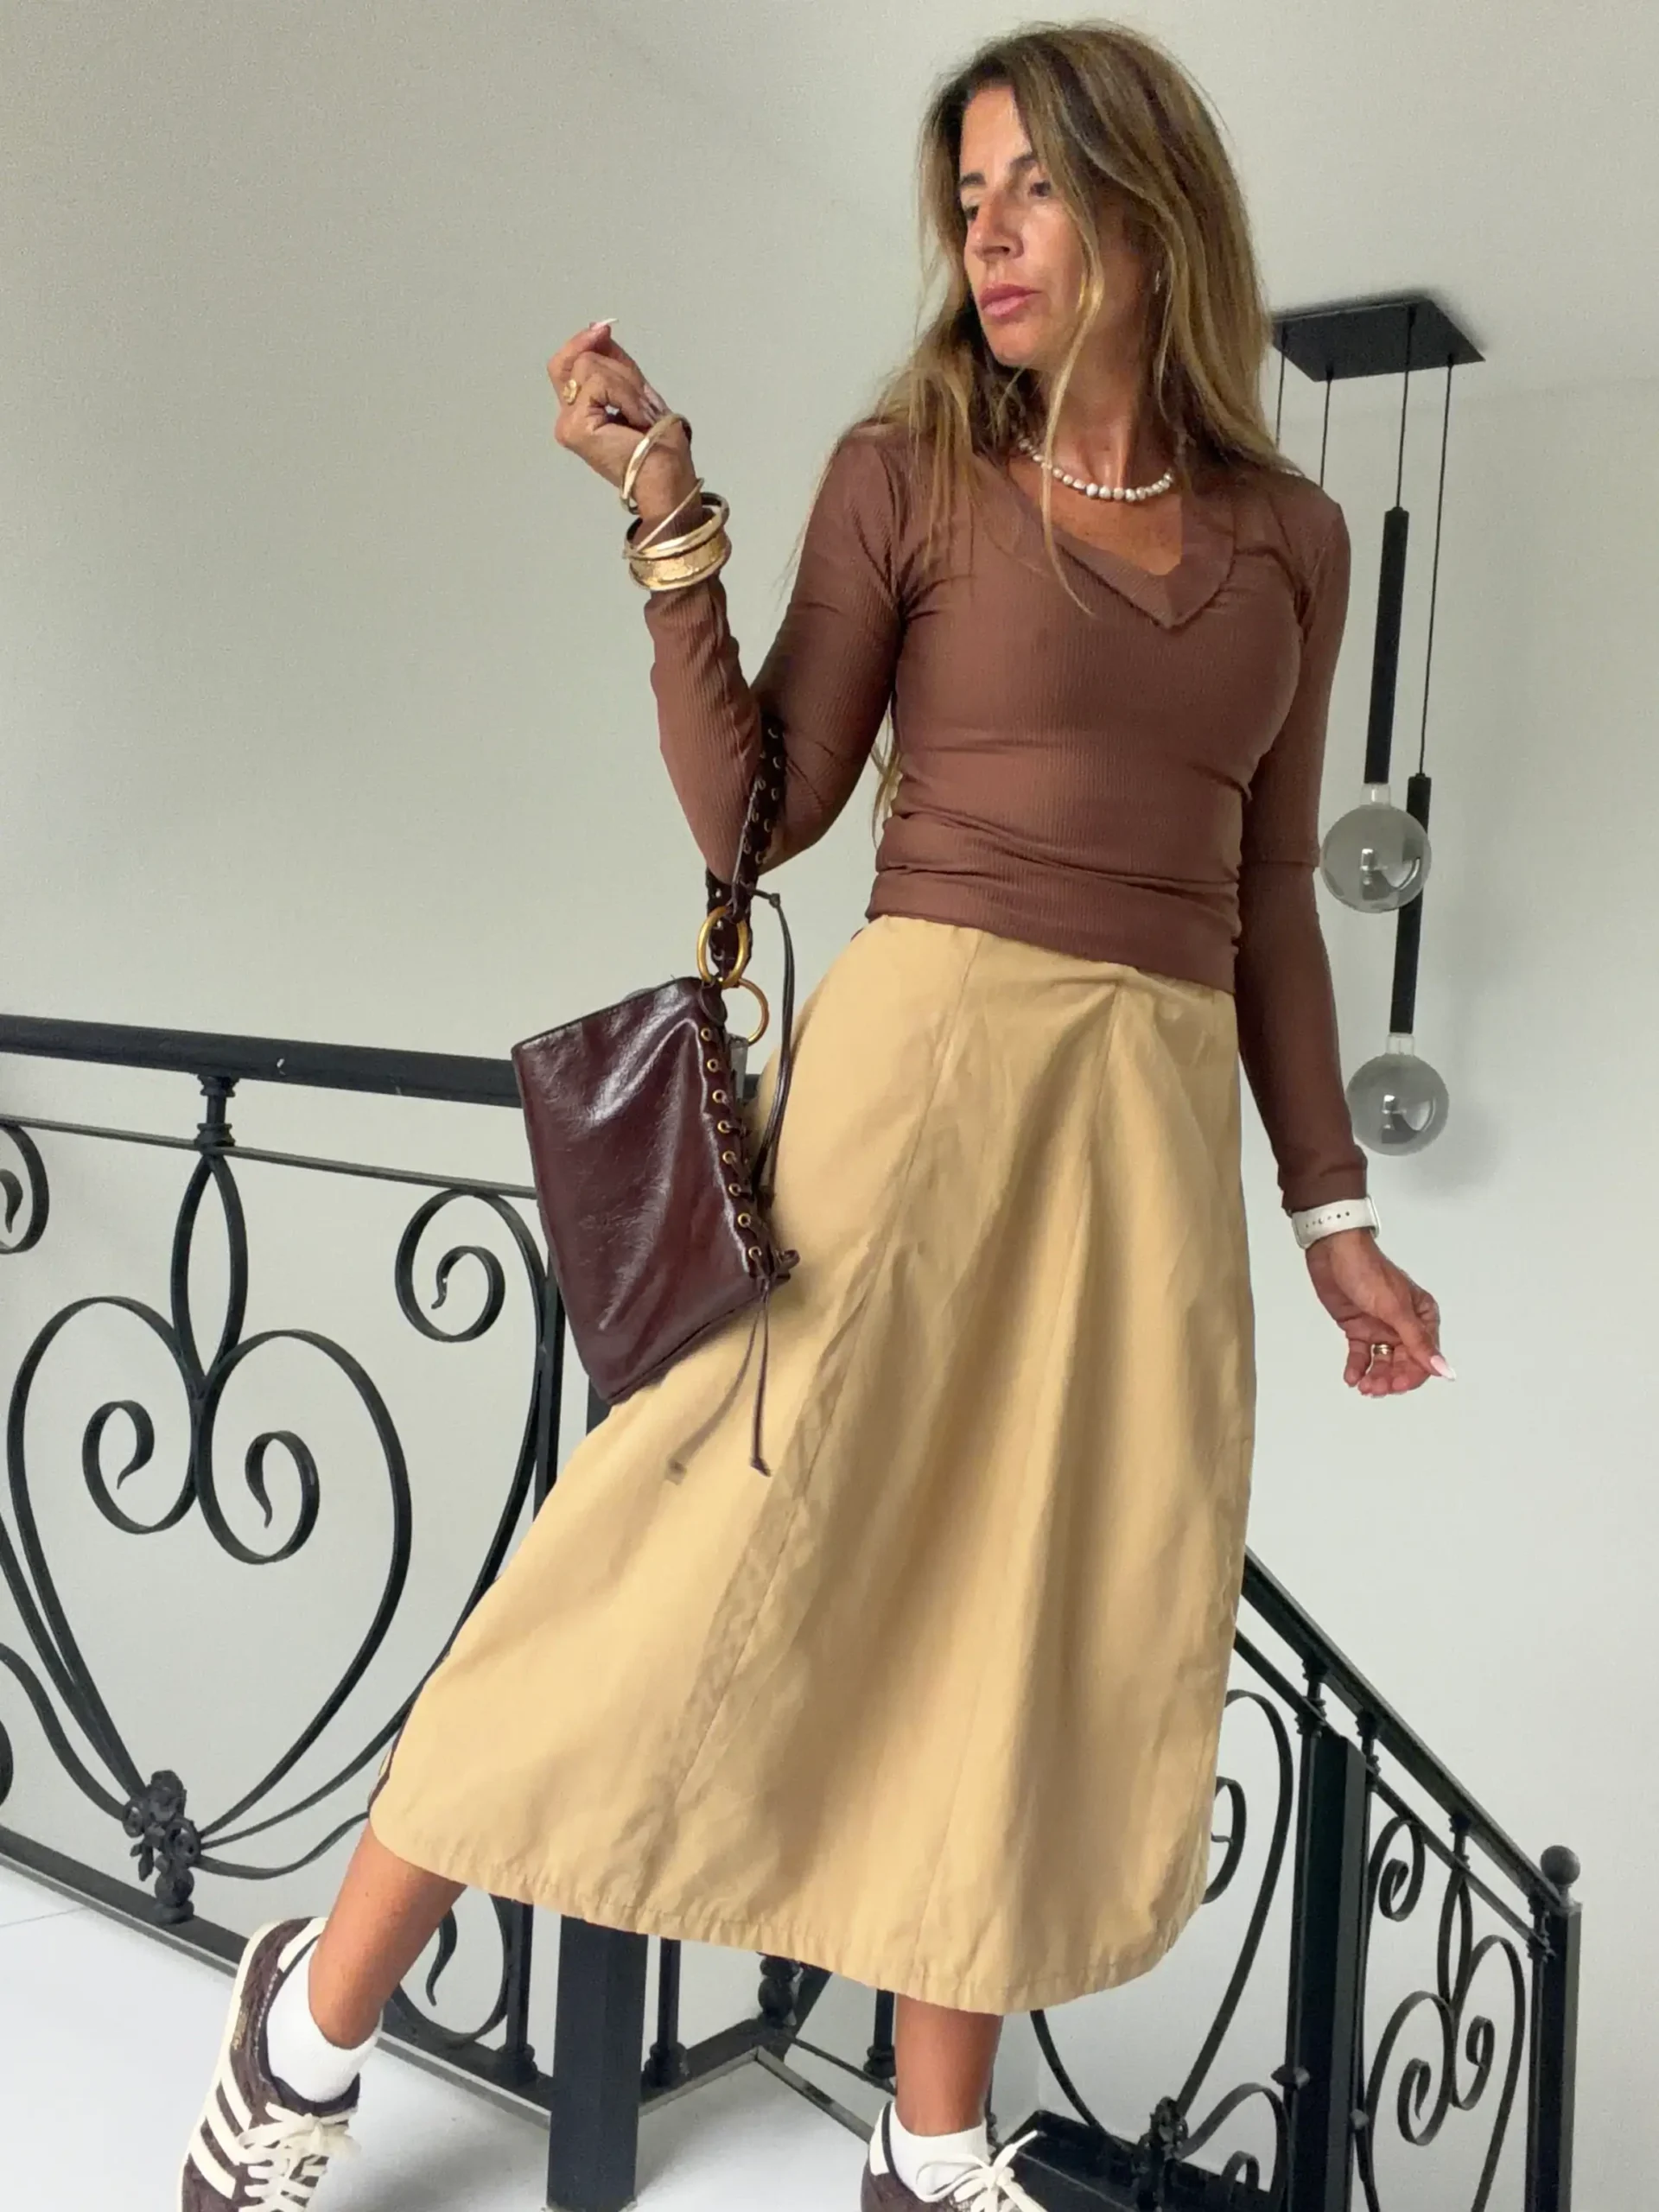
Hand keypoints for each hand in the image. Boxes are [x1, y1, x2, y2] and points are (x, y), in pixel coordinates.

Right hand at [546, 320, 693, 514]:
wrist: (667, 477)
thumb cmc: (658, 445)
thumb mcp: (634, 390)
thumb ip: (614, 361)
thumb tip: (598, 327)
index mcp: (578, 413)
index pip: (565, 364)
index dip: (582, 342)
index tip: (603, 329)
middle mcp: (566, 419)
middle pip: (579, 360)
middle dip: (618, 370)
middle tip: (640, 401)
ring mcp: (568, 424)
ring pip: (590, 367)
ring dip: (626, 386)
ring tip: (640, 415)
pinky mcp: (576, 427)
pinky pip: (600, 382)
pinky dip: (626, 395)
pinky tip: (636, 419)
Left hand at [1304, 1229, 1451, 1395]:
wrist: (1332, 1252)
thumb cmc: (1368, 1272)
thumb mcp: (1395, 1309)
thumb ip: (1418, 1342)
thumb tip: (1445, 1371)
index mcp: (1422, 1316)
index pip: (1424, 1356)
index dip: (1412, 1375)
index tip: (1396, 1385)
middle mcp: (1404, 1324)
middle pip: (1403, 1362)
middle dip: (1390, 1378)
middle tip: (1375, 1389)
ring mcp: (1380, 1327)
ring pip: (1383, 1361)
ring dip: (1374, 1377)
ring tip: (1362, 1386)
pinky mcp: (1358, 1327)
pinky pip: (1361, 1354)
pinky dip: (1357, 1367)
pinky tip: (1351, 1378)